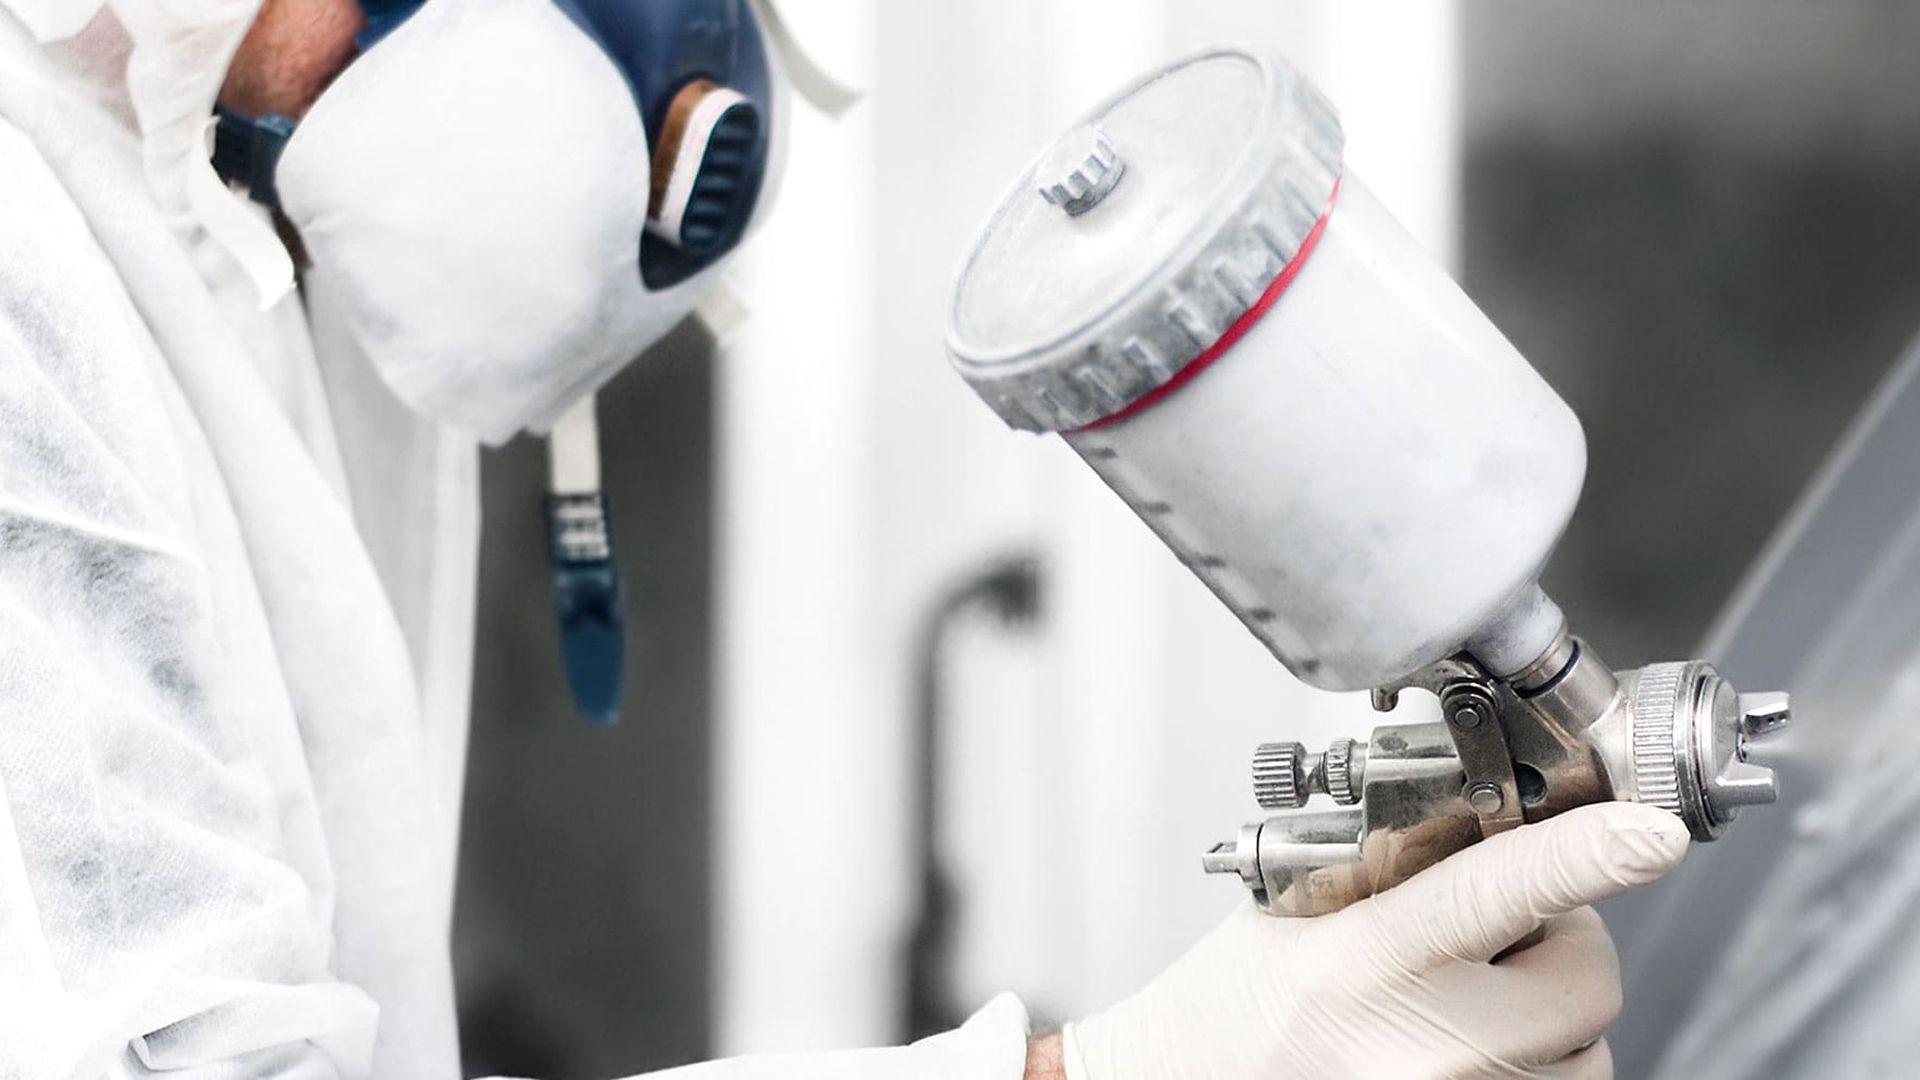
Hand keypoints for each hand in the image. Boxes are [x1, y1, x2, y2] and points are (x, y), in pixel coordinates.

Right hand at [1042, 802, 1688, 1079]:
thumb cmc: (1226, 1010)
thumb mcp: (1289, 913)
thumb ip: (1395, 871)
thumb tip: (1507, 826)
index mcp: (1360, 962)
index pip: (1496, 891)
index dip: (1586, 855)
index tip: (1653, 831)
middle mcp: (1418, 1045)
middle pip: (1584, 983)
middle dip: (1566, 946)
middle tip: (1507, 935)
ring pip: (1587, 1054)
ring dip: (1553, 1021)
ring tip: (1467, 1006)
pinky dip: (1535, 1070)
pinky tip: (1466, 1051)